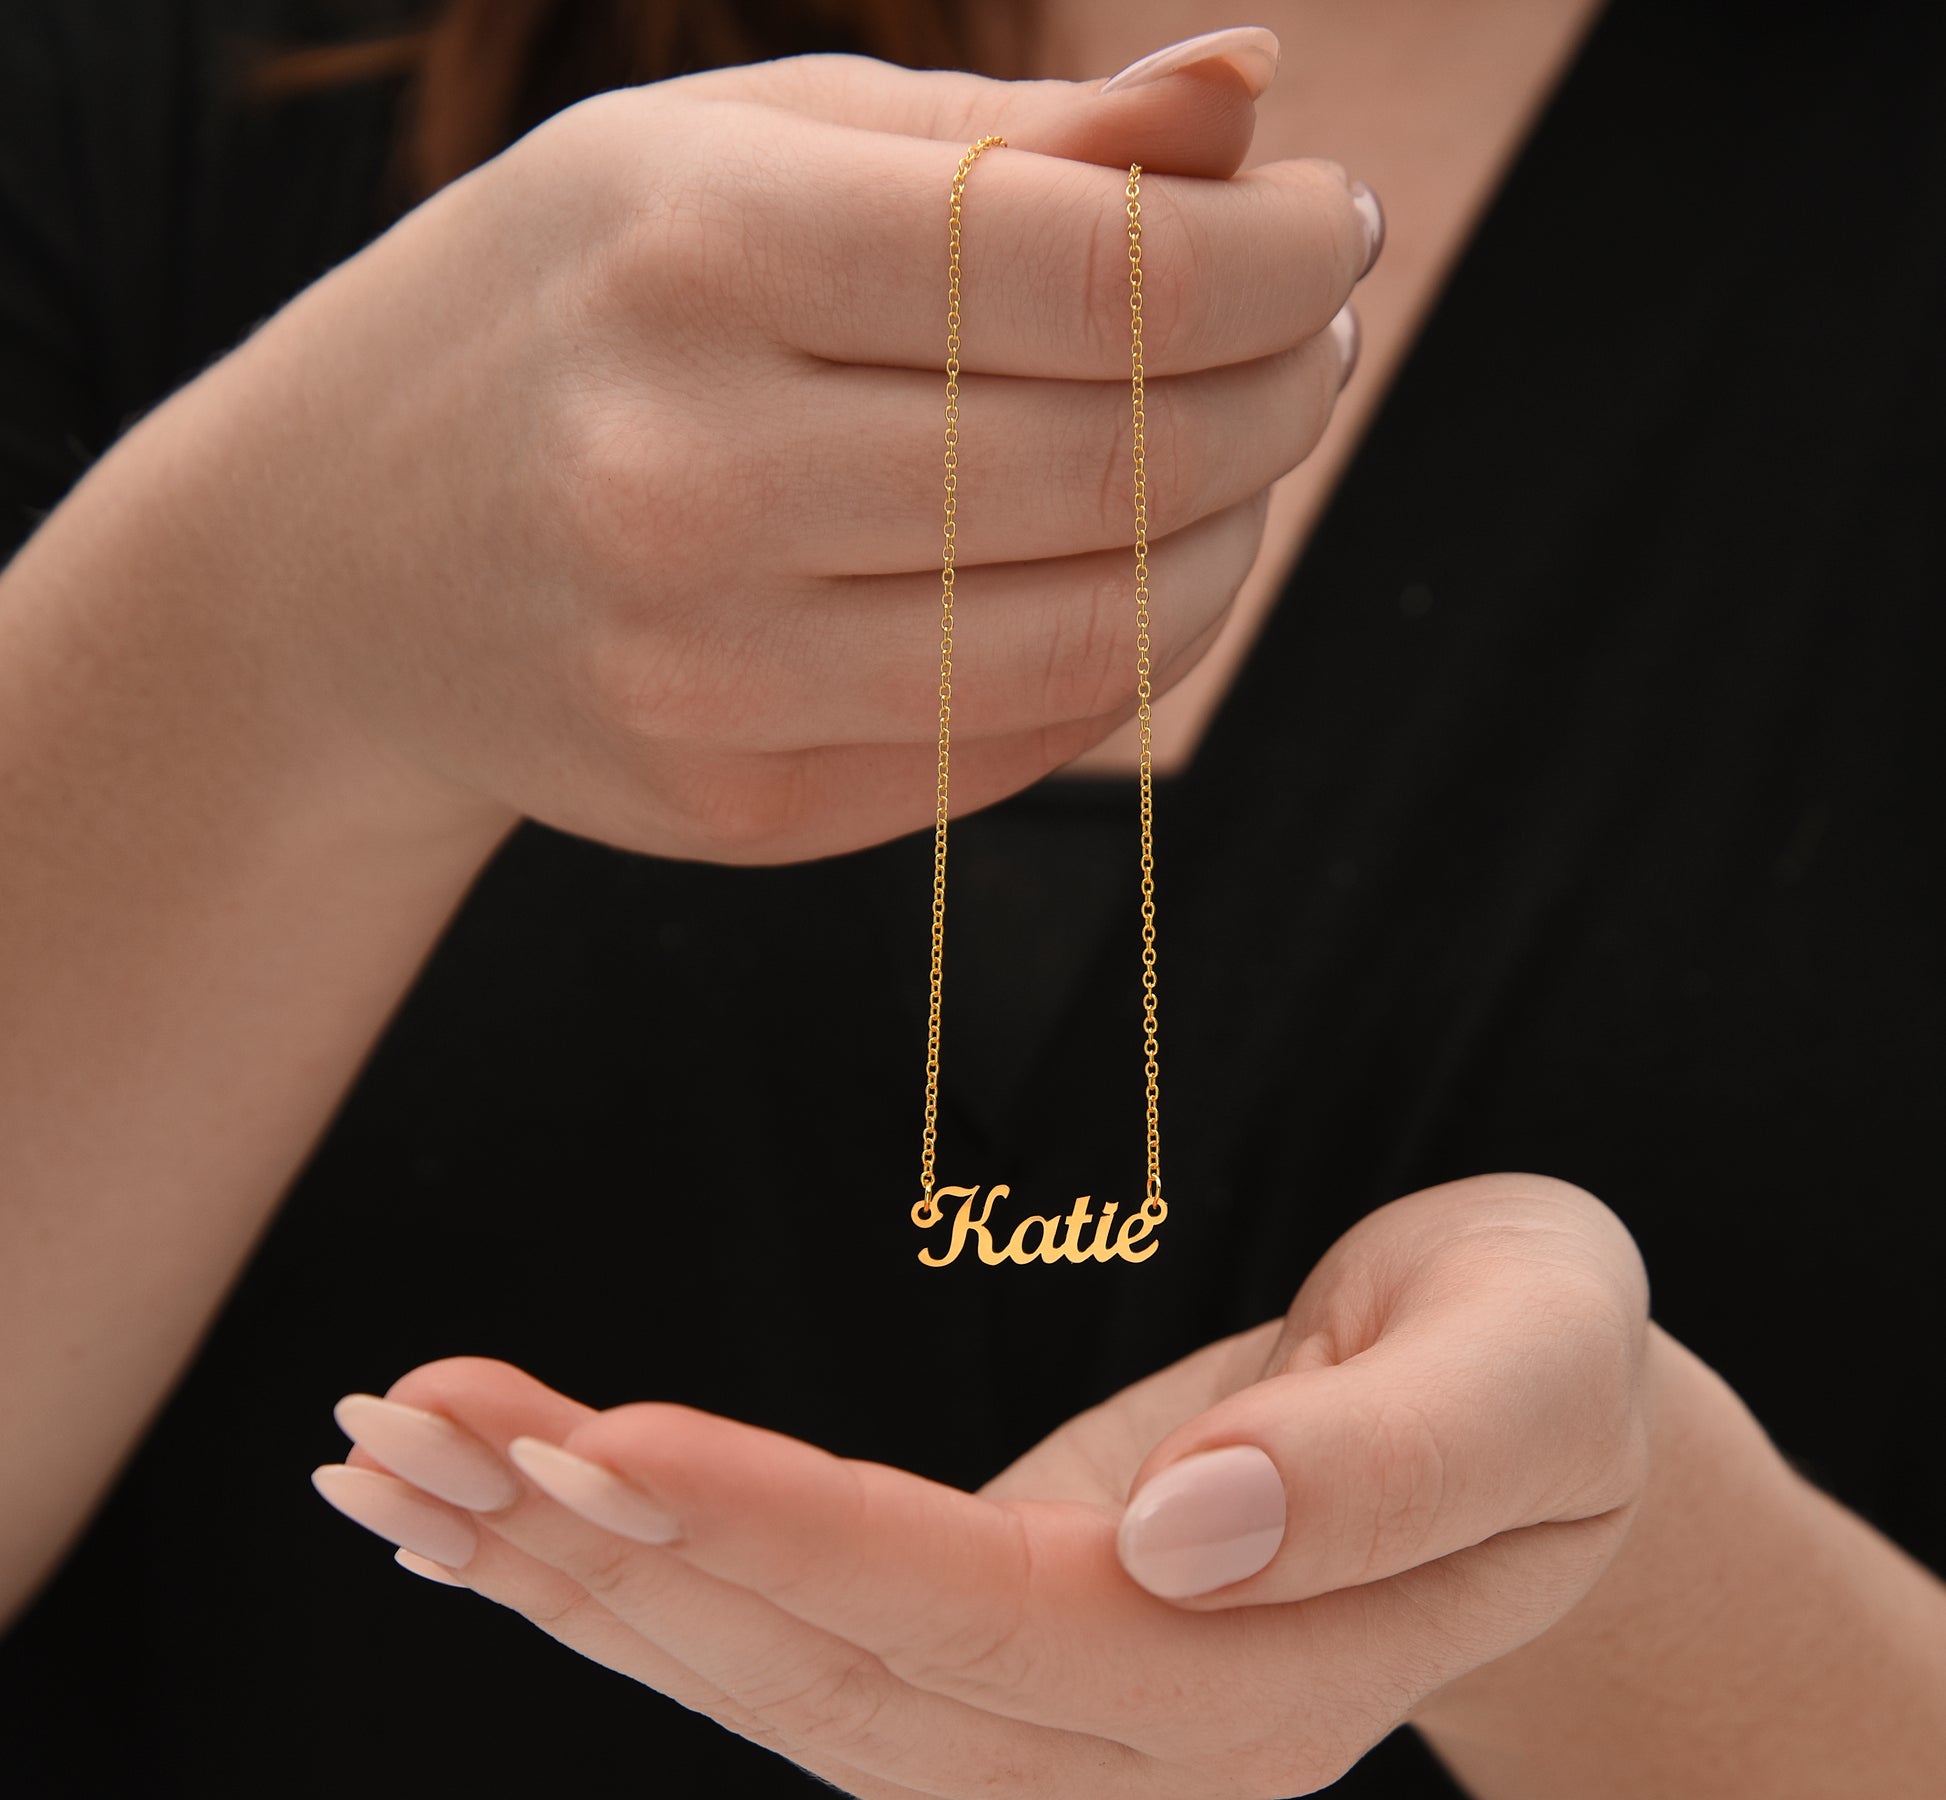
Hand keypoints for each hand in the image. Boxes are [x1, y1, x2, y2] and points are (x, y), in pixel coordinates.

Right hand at [146, 47, 1373, 861]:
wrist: (344, 561)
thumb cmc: (566, 309)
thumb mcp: (738, 149)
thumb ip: (1005, 137)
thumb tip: (1255, 96)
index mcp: (698, 252)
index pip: (1107, 275)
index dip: (1276, 257)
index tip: (1334, 228)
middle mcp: (691, 478)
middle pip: (1132, 461)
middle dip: (1285, 390)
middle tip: (1310, 339)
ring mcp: (710, 673)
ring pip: (1107, 633)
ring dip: (1235, 538)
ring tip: (1239, 455)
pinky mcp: (740, 806)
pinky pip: (1023, 741)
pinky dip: (1123, 654)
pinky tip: (1123, 568)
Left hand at [312, 1172, 1646, 1799]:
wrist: (1528, 1421)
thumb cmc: (1536, 1368)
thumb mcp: (1530, 1378)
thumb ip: (1391, 1471)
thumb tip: (1193, 1534)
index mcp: (1261, 1680)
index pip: (982, 1621)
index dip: (789, 1540)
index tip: (606, 1438)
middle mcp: (1127, 1750)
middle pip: (825, 1673)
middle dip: (606, 1552)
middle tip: (415, 1426)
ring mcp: (1044, 1733)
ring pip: (769, 1678)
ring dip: (569, 1571)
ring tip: (397, 1458)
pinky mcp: (988, 1669)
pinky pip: (783, 1645)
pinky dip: (626, 1581)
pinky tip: (491, 1518)